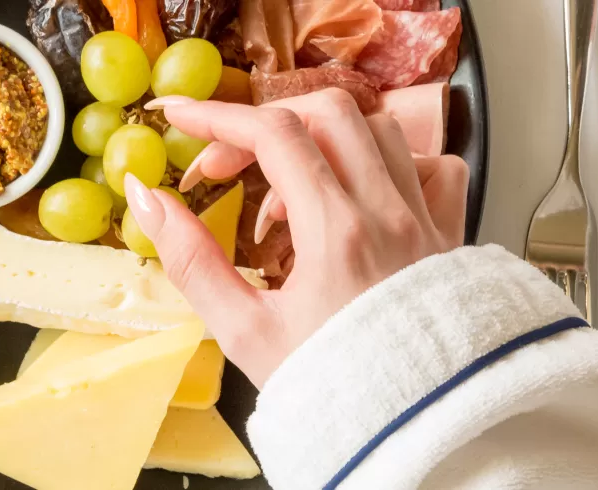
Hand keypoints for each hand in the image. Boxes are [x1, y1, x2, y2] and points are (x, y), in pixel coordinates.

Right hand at [124, 89, 469, 387]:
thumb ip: (192, 260)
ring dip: (323, 143)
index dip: (218, 116)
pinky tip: (361, 194)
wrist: (409, 434)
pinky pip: (437, 169)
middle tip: (228, 166)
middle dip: (266, 124)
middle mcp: (389, 216)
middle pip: (329, 113)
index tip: (183, 116)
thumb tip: (148, 200)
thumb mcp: (244, 332)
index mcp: (336, 234)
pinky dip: (394, 163)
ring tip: (287, 196)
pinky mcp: (450, 239)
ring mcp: (427, 223)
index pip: (274, 135)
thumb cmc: (332, 392)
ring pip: (381, 131)